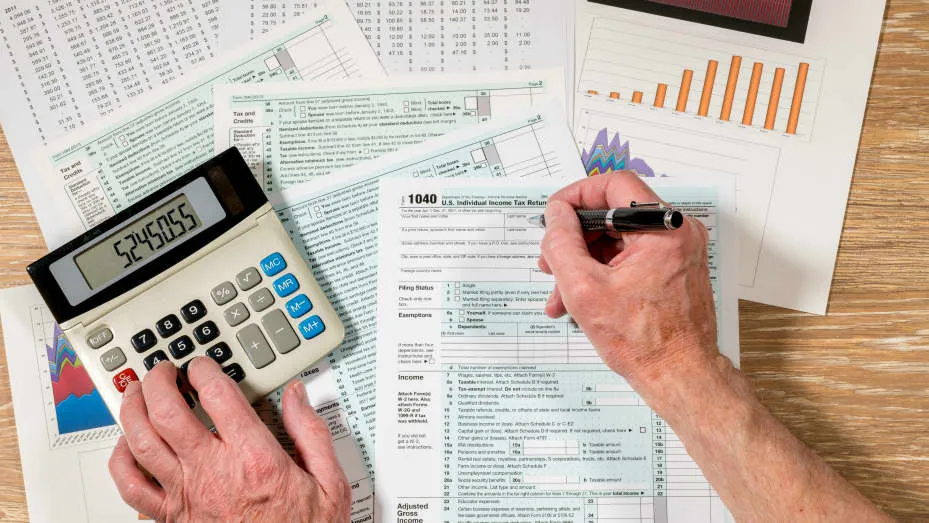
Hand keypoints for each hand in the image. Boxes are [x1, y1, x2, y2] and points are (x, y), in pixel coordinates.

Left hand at [108, 357, 350, 521]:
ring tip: (138, 393)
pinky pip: (130, 486)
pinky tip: (127, 444)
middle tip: (163, 370)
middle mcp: (213, 473)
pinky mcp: (172, 518)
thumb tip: (297, 395)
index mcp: (254, 459)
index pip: (217, 395)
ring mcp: (187, 496)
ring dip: (134, 409)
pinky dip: (120, 459)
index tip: (202, 365)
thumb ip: (312, 432)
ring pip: (141, 441)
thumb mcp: (330, 483)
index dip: (204, 369)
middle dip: (158, 381)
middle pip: (167, 412)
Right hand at [538, 171, 719, 391]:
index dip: (577, 195)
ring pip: (618, 240)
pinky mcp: (674, 269)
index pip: (614, 184)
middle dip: (575, 239)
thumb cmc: (644, 341)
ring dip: (584, 262)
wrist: (680, 377)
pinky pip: (631, 258)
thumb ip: (562, 243)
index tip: (554, 214)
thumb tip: (555, 215)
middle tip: (550, 260)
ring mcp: (678, 252)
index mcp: (663, 229)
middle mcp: (677, 233)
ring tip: (560, 293)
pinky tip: (579, 300)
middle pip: (614, 215)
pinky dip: (603, 274)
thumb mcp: (583, 288)